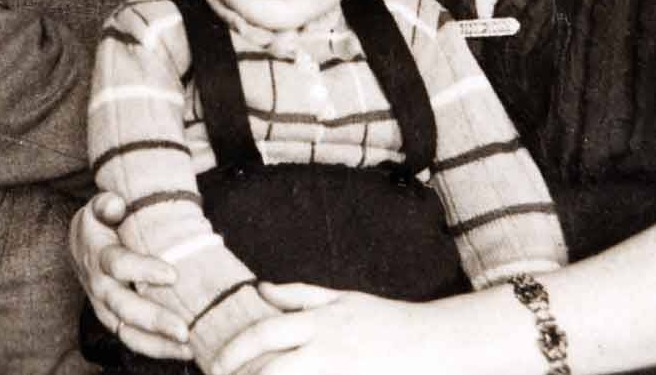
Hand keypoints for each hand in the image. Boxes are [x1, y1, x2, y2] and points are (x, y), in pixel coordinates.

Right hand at [69, 192, 190, 358]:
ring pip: (126, 330)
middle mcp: (99, 285)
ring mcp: (104, 307)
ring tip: (188, 346)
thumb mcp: (99, 207)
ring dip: (156, 342)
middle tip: (183, 329)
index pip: (117, 264)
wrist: (81, 243)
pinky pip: (132, 339)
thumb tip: (115, 205)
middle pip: (123, 306)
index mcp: (98, 254)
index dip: (142, 270)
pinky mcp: (113, 320)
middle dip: (153, 319)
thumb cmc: (101, 223)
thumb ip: (107, 203)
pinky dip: (156, 349)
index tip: (172, 274)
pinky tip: (185, 352)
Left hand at [207, 284, 444, 374]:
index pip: (264, 332)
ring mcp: (342, 371)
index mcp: (320, 321)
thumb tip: (261, 290)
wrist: (437, 343)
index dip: (235, 349)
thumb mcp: (343, 299)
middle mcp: (327, 347)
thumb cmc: (388, 320)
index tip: (217, 364)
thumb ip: (299, 295)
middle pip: (272, 367)